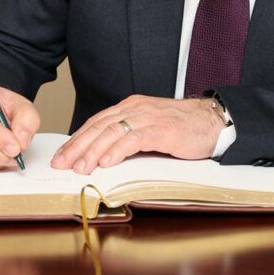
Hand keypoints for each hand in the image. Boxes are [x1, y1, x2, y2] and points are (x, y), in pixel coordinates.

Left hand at [50, 95, 224, 174]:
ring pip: (112, 132)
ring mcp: (148, 117)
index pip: (96, 123)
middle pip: (98, 127)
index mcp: (130, 107)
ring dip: (93, 151)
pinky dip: (117, 151)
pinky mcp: (162, 129)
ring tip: (80, 168)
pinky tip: (106, 162)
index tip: (62, 155)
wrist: (212, 121)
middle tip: (61, 163)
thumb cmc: (182, 128)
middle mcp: (135, 109)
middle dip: (77, 146)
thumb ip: (128, 137)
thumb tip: (103, 157)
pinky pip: (134, 139)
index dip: (76, 139)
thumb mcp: (149, 129)